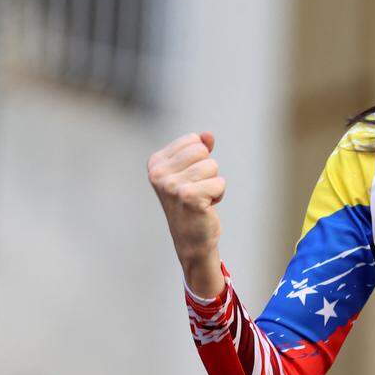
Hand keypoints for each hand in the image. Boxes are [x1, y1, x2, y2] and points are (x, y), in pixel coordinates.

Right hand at [147, 132, 225, 296]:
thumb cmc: (191, 203)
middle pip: (202, 151)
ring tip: (201, 198)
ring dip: (213, 183)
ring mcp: (171, 185)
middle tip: (197, 189)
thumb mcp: (191, 172)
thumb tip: (208, 135)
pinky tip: (206, 207)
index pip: (193, 140)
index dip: (200, 159)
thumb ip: (199, 149)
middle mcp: (159, 173)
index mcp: (156, 163)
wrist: (191, 240)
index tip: (190, 178)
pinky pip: (219, 183)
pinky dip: (218, 194)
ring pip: (212, 166)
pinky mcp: (188, 197)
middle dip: (208, 170)